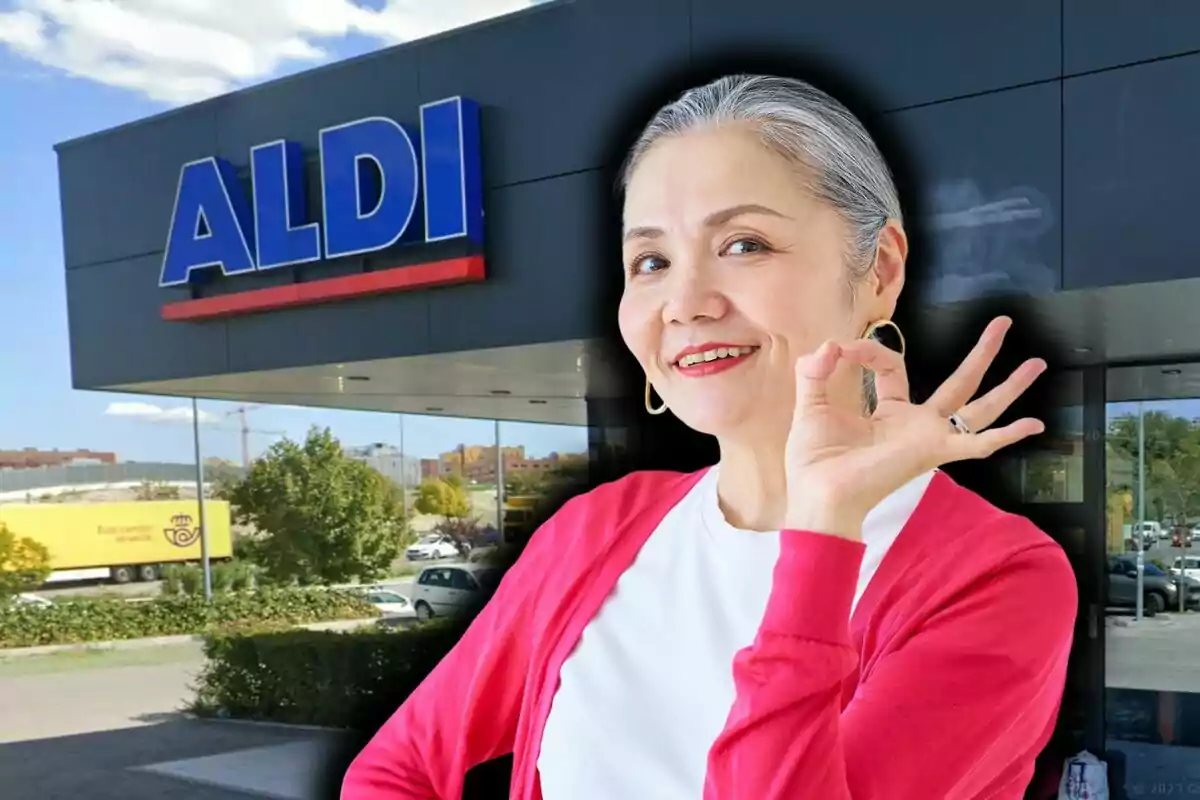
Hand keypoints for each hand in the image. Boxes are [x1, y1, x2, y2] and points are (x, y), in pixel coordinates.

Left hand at [783, 316, 1045, 538]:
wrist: (818, 494)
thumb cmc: (814, 461)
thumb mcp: (812, 406)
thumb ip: (815, 372)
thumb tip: (830, 345)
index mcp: (889, 413)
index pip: (894, 365)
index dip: (868, 350)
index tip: (841, 349)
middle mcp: (916, 425)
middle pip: (959, 383)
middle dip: (982, 354)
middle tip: (1004, 322)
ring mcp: (929, 438)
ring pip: (978, 408)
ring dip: (1008, 386)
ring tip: (1037, 362)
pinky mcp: (933, 451)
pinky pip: (977, 444)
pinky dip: (1006, 435)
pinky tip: (1034, 424)